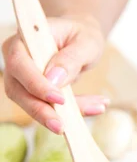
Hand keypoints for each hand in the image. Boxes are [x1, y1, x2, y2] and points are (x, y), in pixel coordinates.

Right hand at [2, 14, 107, 132]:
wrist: (81, 38)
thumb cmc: (81, 34)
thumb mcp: (85, 41)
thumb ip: (71, 58)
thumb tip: (54, 79)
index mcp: (25, 38)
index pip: (20, 63)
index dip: (35, 84)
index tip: (58, 99)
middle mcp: (16, 58)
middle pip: (18, 90)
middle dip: (41, 111)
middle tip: (62, 127)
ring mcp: (21, 77)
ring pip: (31, 104)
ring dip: (60, 115)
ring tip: (95, 109)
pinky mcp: (33, 92)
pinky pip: (47, 107)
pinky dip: (72, 111)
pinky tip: (95, 107)